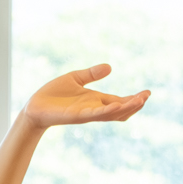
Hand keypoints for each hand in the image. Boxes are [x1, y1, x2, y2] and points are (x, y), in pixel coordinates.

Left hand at [21, 64, 149, 129]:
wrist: (34, 106)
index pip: (120, 101)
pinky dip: (107, 111)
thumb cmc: (53, 94)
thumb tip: (110, 67)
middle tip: (146, 97)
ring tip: (139, 101)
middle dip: (134, 104)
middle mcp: (94, 109)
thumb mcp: (75, 78)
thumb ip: (92, 74)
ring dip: (126, 108)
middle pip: (120, 110)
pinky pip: (95, 114)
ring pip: (111, 114)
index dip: (134, 98)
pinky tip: (117, 105)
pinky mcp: (76, 116)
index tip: (147, 93)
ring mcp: (87, 114)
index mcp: (96, 100)